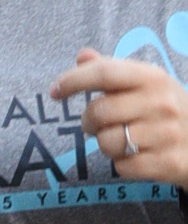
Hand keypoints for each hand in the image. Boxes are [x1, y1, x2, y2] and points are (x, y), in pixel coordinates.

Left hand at [51, 50, 187, 185]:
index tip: (54, 91)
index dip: (74, 80)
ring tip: (122, 140)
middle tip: (97, 124)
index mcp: (154, 77)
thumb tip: (83, 56)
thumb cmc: (165, 111)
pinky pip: (122, 167)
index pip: (105, 73)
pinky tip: (138, 156)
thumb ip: (113, 70)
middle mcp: (162, 103)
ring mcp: (167, 134)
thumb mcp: (147, 84)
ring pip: (107, 143)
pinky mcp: (168, 163)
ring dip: (105, 144)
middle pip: (99, 112)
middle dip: (88, 121)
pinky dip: (122, 164)